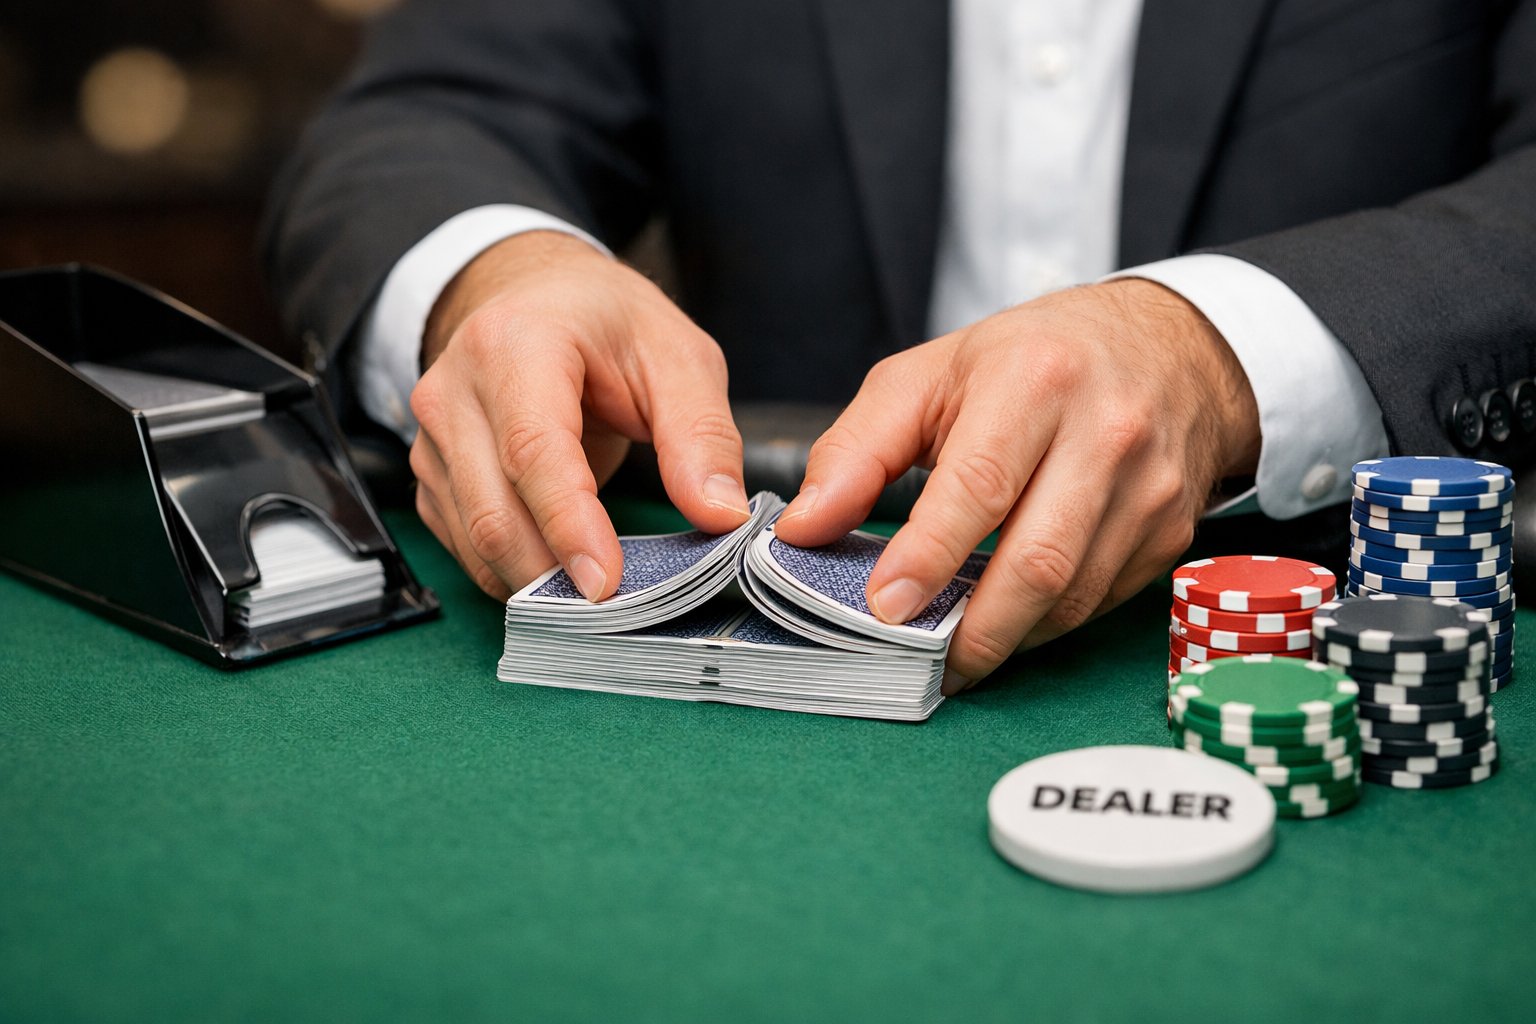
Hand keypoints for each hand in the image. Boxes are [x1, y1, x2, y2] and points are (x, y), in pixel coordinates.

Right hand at [408, 231, 749, 600]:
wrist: (537, 296)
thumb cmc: (609, 324)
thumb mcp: (678, 358)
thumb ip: (702, 435)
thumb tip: (720, 516)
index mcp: (517, 343)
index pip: (534, 451)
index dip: (570, 526)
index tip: (608, 584)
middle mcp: (455, 388)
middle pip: (494, 508)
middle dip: (553, 572)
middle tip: (617, 611)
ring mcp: (432, 434)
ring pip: (473, 536)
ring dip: (533, 581)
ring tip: (596, 599)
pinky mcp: (431, 471)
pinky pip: (462, 542)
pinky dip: (510, 571)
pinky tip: (558, 575)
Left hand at [773, 280, 1260, 692]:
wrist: (1168, 346)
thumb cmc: (1029, 359)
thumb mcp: (927, 377)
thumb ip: (856, 451)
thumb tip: (802, 529)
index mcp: (1035, 379)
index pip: (979, 486)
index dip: (929, 557)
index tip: (884, 608)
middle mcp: (1107, 432)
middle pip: (1037, 561)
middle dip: (972, 630)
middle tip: (919, 661)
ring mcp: (1150, 487)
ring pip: (1073, 596)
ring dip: (1007, 638)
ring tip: (954, 651)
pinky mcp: (1171, 530)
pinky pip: (1101, 601)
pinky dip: (1047, 624)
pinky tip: (1008, 620)